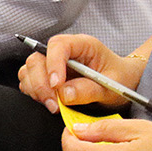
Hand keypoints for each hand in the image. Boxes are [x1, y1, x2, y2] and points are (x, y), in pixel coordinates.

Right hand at [18, 33, 141, 110]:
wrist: (122, 83)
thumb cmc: (120, 79)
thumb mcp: (112, 86)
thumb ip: (89, 89)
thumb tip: (65, 94)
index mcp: (82, 45)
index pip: (58, 46)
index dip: (53, 64)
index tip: (57, 85)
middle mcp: (64, 51)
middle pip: (37, 59)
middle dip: (41, 83)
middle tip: (54, 104)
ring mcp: (52, 63)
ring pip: (29, 70)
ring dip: (36, 90)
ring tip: (54, 105)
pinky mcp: (47, 76)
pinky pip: (29, 81)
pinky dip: (34, 93)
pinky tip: (50, 102)